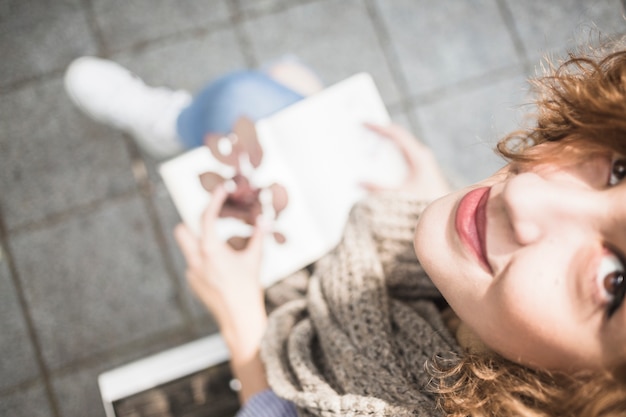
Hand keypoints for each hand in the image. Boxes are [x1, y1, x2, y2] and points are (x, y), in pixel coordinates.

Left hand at [174, 185, 267, 342]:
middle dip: (192, 224)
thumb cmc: (247, 289)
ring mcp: (192, 273)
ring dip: (200, 245)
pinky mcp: (193, 284)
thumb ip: (258, 237)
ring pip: (188, 249)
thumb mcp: (255, 259)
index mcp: (211, 250)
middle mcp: (196, 259)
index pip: (207, 217)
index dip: (214, 200)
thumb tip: (265, 220)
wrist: (239, 318)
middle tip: (209, 224)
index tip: (221, 190)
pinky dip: (204, 262)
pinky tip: (221, 271)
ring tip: (221, 251)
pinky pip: (194, 265)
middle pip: (181, 230)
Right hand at [363, 123, 450, 199]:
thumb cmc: (426, 203)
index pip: (396, 134)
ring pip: (401, 144)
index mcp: (418, 156)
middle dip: (380, 132)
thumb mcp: (398, 195)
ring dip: (385, 143)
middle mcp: (421, 155)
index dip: (379, 127)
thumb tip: (359, 183)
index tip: (365, 122)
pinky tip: (380, 160)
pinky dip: (391, 153)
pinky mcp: (422, 168)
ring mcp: (423, 160)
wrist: (448, 212)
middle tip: (364, 129)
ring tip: (369, 142)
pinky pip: (404, 154)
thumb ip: (377, 188)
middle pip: (398, 136)